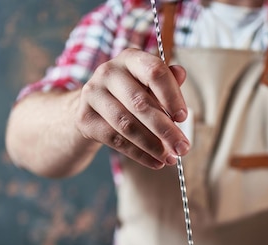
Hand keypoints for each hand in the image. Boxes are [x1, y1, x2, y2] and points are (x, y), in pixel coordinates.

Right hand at [75, 48, 189, 168]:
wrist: (92, 107)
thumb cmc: (130, 94)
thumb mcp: (149, 85)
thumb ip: (167, 82)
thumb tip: (181, 73)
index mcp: (130, 58)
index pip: (154, 72)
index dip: (171, 95)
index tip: (183, 117)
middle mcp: (108, 71)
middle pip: (140, 103)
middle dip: (165, 130)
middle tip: (182, 148)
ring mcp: (93, 94)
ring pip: (127, 125)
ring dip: (152, 145)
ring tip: (170, 158)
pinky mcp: (85, 118)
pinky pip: (116, 140)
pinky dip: (139, 154)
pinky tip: (155, 162)